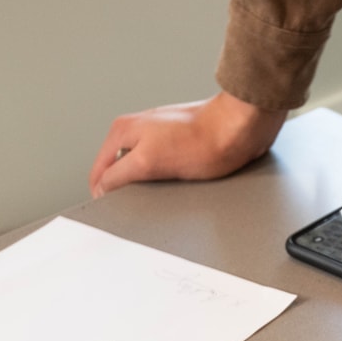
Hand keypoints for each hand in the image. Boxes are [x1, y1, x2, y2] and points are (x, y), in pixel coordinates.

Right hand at [89, 92, 288, 197]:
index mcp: (123, 131)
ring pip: (142, 173)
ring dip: (150, 187)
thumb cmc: (204, 140)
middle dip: (129, 190)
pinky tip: (181, 185)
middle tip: (145, 203)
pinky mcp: (178, 146)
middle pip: (119, 172)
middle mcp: (138, 131)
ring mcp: (159, 137)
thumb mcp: (148, 162)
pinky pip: (164, 171)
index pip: (100, 171)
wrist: (241, 128)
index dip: (105, 194)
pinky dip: (168, 182)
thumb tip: (101, 188)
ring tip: (167, 190)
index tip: (115, 212)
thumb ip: (117, 175)